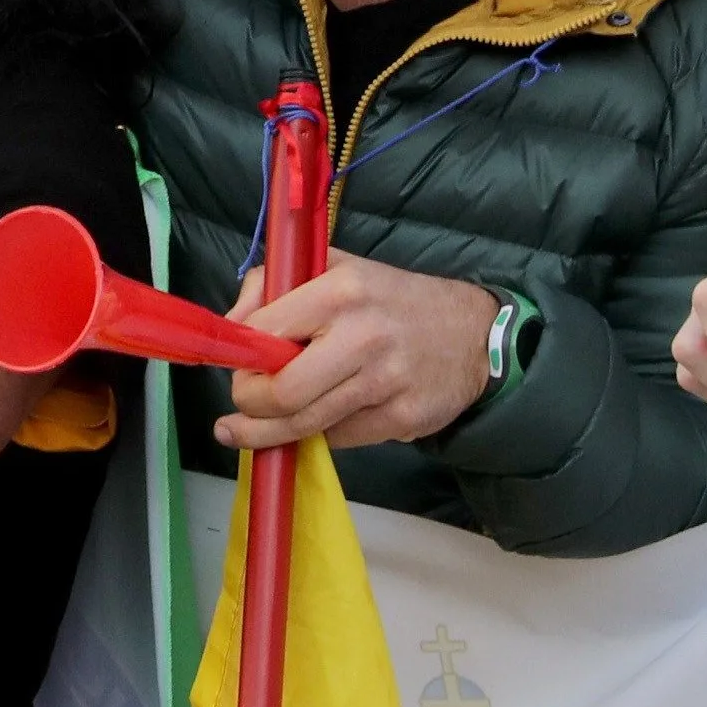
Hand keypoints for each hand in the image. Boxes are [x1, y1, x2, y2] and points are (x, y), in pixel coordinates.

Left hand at [216, 253, 505, 450]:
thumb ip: (274, 286)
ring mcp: (386, 382)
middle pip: (281, 393)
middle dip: (248, 405)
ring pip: (305, 425)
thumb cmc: (390, 299)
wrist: (474, 333)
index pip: (263, 334)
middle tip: (241, 406)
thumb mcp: (335, 268)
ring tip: (244, 433)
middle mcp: (363, 336)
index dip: (239, 356)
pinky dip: (318, 433)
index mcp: (340, 291)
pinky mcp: (403, 418)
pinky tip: (311, 423)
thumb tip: (232, 327)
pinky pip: (339, 438)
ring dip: (267, 434)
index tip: (235, 365)